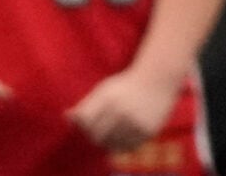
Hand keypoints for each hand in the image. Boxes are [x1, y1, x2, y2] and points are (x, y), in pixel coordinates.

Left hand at [66, 65, 181, 151]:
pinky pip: (127, 147)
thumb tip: (66, 117)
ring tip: (115, 130)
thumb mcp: (105, 89)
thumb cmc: (127, 85)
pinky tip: (125, 134)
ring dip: (109, 141)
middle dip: (95, 135)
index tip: (90, 121)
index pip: (85, 122)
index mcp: (108, 97)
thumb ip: (86, 104)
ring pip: (112, 145)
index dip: (84, 125)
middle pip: (96, 136)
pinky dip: (123, 144)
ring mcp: (135, 122)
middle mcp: (121, 110)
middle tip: (101, 129)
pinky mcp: (147, 130)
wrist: (159, 79)